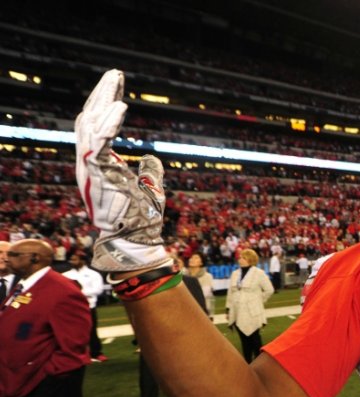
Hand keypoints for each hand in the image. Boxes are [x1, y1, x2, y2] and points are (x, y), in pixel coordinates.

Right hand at [75, 69, 168, 270]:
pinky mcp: (97, 173)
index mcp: (99, 165)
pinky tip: (120, 105)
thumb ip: (148, 171)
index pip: (97, 127)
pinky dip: (110, 122)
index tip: (118, 86)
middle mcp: (88, 164)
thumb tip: (151, 158)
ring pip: (90, 125)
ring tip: (116, 79)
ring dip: (103, 100)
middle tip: (115, 73)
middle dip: (101, 94)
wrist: (136, 240)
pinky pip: (100, 142)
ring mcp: (90, 168)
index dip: (105, 105)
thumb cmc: (142, 218)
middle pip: (89, 120)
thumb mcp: (149, 188)